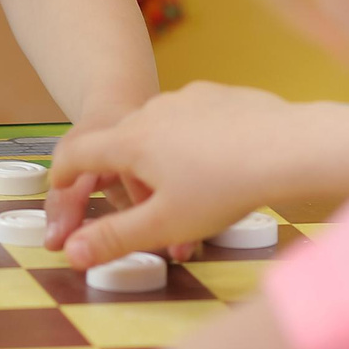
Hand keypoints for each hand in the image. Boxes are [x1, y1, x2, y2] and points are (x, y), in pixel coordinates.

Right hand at [47, 81, 325, 268]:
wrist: (290, 146)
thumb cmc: (225, 188)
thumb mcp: (164, 226)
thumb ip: (114, 239)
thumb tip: (71, 255)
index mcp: (130, 141)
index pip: (79, 153)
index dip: (63, 174)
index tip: (58, 185)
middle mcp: (152, 110)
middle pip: (121, 141)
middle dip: (122, 171)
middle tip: (137, 200)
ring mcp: (187, 97)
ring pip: (160, 128)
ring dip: (161, 154)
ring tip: (188, 186)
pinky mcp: (219, 93)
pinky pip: (194, 118)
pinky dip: (196, 139)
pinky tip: (221, 161)